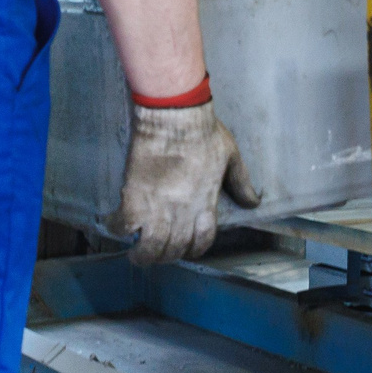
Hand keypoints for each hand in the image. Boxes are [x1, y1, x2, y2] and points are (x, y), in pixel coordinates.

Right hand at [114, 99, 258, 263]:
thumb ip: (240, 182)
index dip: (194, 249)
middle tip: (158, 253)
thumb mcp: (230, 156)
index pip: (202, 241)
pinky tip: (118, 227)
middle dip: (167, 256)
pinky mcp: (134, 197)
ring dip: (143, 255)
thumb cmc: (203, 132)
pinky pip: (124, 225)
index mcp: (205, 204)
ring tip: (138, 254)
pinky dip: (119, 230)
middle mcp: (182, 213)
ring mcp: (157, 208)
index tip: (185, 248)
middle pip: (174, 249)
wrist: (174, 116)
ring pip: (150, 247)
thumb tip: (253, 202)